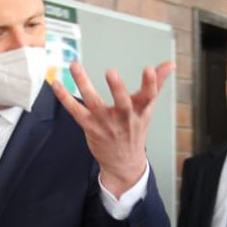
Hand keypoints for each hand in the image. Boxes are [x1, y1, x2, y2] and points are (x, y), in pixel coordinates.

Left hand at [52, 60, 175, 197]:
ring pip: (94, 103)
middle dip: (118, 88)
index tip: (149, 69)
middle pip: (122, 103)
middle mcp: (124, 118)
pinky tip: (56, 83)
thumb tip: (169, 64)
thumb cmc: (135, 130)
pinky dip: (65, 97)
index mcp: (141, 111)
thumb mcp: (148, 108)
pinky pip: (75, 111)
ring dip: (83, 84)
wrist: (123, 162)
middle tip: (112, 72)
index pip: (149, 96)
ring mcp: (106, 123)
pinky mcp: (90, 127)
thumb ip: (156, 84)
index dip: (151, 83)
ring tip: (75, 65)